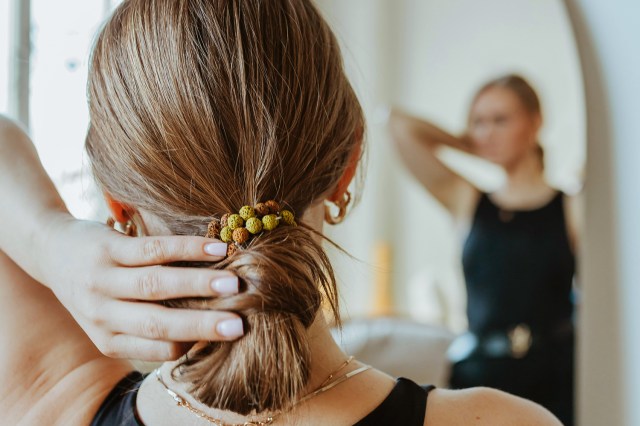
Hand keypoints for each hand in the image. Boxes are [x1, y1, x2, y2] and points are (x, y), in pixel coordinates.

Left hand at [38, 214, 243, 360]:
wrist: (51, 250)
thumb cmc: (98, 289)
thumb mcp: (113, 318)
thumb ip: (151, 326)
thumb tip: (208, 328)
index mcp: (109, 340)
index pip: (160, 348)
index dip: (196, 342)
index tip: (232, 333)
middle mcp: (102, 314)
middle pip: (159, 322)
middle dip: (202, 324)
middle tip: (239, 325)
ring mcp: (103, 280)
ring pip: (156, 284)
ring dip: (198, 284)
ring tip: (233, 283)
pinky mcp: (107, 248)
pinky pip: (152, 249)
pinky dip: (186, 249)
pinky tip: (214, 249)